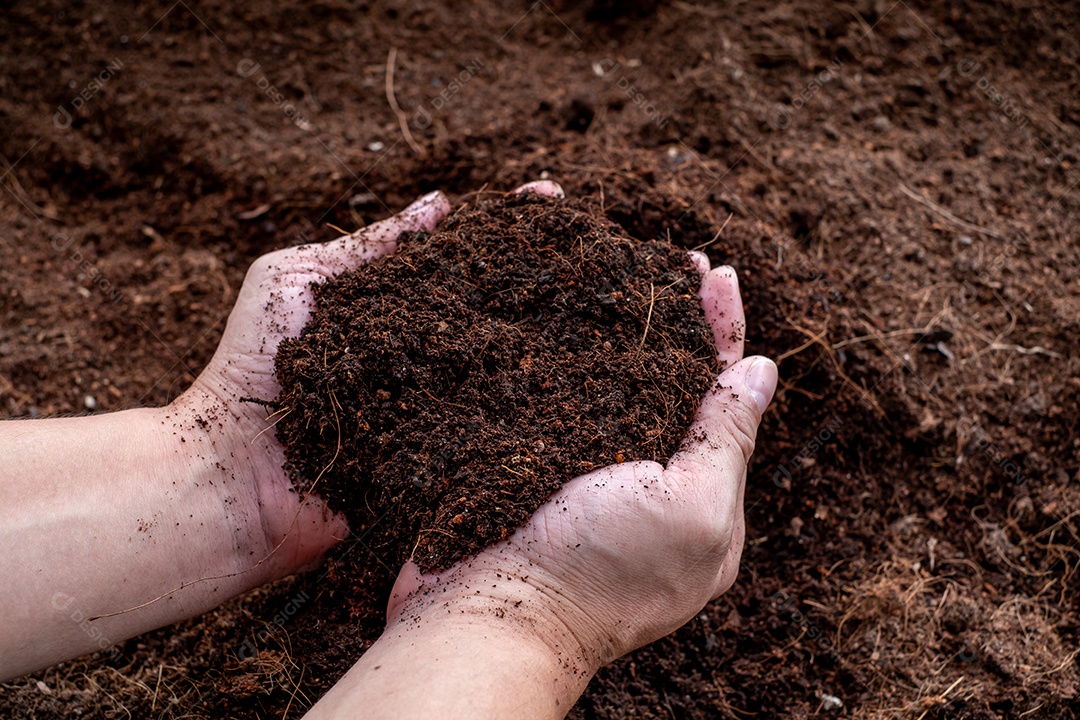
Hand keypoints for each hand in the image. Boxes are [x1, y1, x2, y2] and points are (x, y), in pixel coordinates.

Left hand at [173, 182, 564, 581]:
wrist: (230, 477)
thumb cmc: (250, 369)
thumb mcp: (296, 282)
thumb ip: (367, 248)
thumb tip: (441, 203)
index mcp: (395, 306)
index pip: (461, 254)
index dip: (506, 225)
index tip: (553, 198)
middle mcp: (426, 351)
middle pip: (497, 305)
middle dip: (549, 275)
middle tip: (601, 250)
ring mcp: (440, 404)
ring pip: (507, 367)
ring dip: (556, 340)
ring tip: (610, 307)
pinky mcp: (444, 458)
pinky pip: (495, 432)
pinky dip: (536, 415)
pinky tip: (587, 392)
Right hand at [385, 258, 776, 673]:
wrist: (481, 618)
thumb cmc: (591, 573)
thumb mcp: (689, 510)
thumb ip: (727, 439)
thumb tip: (763, 370)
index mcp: (702, 503)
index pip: (726, 400)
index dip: (722, 332)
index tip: (717, 274)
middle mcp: (648, 488)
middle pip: (672, 387)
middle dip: (676, 322)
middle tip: (672, 259)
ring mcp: (589, 480)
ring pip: (613, 389)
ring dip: (620, 330)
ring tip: (621, 270)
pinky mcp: (534, 470)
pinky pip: (559, 403)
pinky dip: (567, 360)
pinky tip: (560, 318)